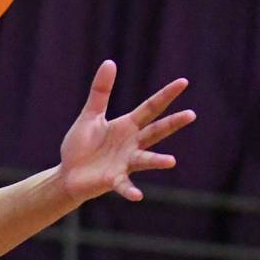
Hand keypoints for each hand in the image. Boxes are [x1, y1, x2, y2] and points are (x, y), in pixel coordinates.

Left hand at [58, 61, 192, 203]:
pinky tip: (138, 196)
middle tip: (191, 114)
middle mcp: (132, 144)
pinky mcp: (113, 179)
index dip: (165, 96)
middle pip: (156, 131)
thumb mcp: (90, 116)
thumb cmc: (81, 146)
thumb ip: (100, 92)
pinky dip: (130, 190)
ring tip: (171, 161)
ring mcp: (124, 163)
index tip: (183, 82)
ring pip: (145, 160)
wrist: (68, 174)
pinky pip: (123, 185)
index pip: (150, 108)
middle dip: (172, 124)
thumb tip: (109, 62)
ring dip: (157, 161)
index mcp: (127, 126)